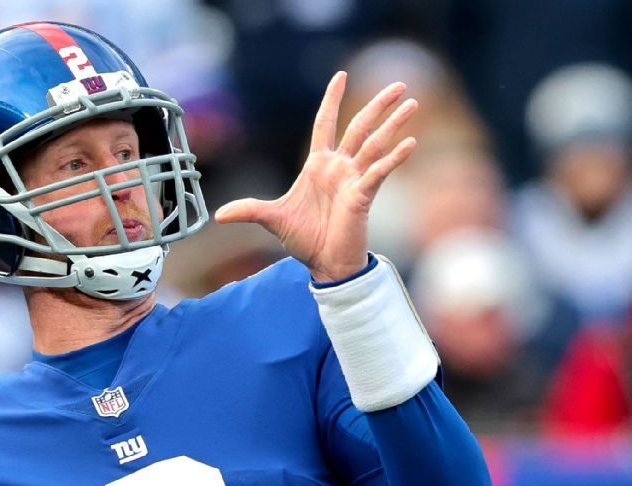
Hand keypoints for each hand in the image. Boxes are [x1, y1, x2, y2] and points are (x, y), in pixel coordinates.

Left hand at [214, 72, 418, 281]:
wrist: (322, 265)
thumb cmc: (303, 240)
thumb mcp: (272, 219)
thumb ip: (249, 209)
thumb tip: (219, 215)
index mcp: (318, 165)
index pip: (325, 123)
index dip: (331, 100)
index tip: (340, 74)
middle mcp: (339, 167)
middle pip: (359, 127)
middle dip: (377, 105)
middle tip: (399, 84)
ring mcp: (354, 180)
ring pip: (375, 144)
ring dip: (393, 124)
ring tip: (412, 102)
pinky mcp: (363, 196)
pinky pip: (379, 172)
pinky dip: (393, 158)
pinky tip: (410, 143)